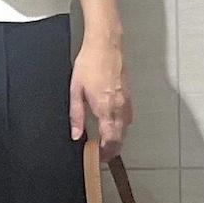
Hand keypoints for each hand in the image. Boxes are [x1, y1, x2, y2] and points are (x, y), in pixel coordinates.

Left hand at [68, 33, 131, 163]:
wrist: (105, 45)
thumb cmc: (89, 63)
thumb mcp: (75, 90)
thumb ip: (75, 115)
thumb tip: (76, 134)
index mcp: (104, 108)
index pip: (109, 139)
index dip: (105, 152)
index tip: (97, 157)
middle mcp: (118, 107)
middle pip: (120, 138)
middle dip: (112, 149)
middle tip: (102, 155)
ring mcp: (125, 101)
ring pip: (125, 128)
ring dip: (118, 138)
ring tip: (106, 143)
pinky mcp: (128, 95)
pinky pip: (128, 117)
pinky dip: (122, 126)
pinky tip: (113, 125)